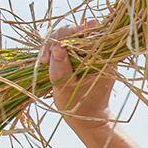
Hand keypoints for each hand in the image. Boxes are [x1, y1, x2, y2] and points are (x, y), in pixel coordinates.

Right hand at [38, 21, 115, 141]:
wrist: (88, 116)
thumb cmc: (80, 105)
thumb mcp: (68, 89)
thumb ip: (62, 69)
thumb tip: (57, 47)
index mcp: (103, 53)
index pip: (84, 31)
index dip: (65, 36)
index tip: (51, 51)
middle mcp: (98, 47)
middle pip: (74, 31)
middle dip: (55, 40)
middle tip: (44, 59)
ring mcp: (88, 50)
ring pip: (67, 36)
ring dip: (52, 45)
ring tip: (44, 61)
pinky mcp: (79, 54)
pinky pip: (65, 44)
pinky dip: (54, 50)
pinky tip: (46, 60)